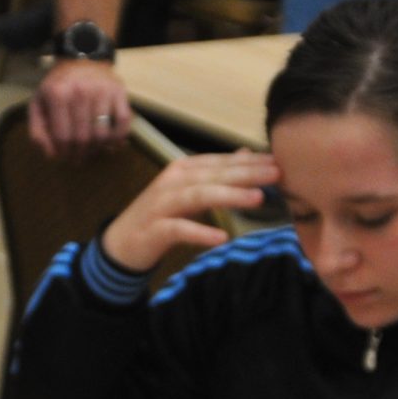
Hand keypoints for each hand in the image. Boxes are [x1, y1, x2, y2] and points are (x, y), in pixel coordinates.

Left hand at [28, 57, 131, 156]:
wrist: (80, 60)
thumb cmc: (58, 86)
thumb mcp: (39, 104)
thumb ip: (37, 130)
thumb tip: (51, 154)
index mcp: (57, 93)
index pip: (62, 136)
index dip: (63, 153)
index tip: (63, 157)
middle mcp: (81, 90)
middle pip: (83, 138)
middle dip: (79, 154)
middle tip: (78, 158)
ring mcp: (102, 90)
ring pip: (102, 135)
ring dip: (97, 149)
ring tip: (91, 151)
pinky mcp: (118, 91)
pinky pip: (122, 123)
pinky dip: (118, 138)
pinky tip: (110, 143)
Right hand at [100, 150, 277, 272]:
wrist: (121, 245)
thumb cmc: (161, 217)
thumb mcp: (189, 191)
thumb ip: (216, 173)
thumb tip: (246, 154)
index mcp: (182, 170)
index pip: (219, 162)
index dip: (248, 161)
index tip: (276, 160)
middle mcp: (172, 182)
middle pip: (213, 175)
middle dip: (245, 173)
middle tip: (276, 174)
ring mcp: (161, 205)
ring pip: (198, 196)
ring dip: (228, 196)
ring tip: (257, 198)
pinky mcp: (154, 230)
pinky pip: (179, 229)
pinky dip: (200, 232)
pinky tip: (221, 237)